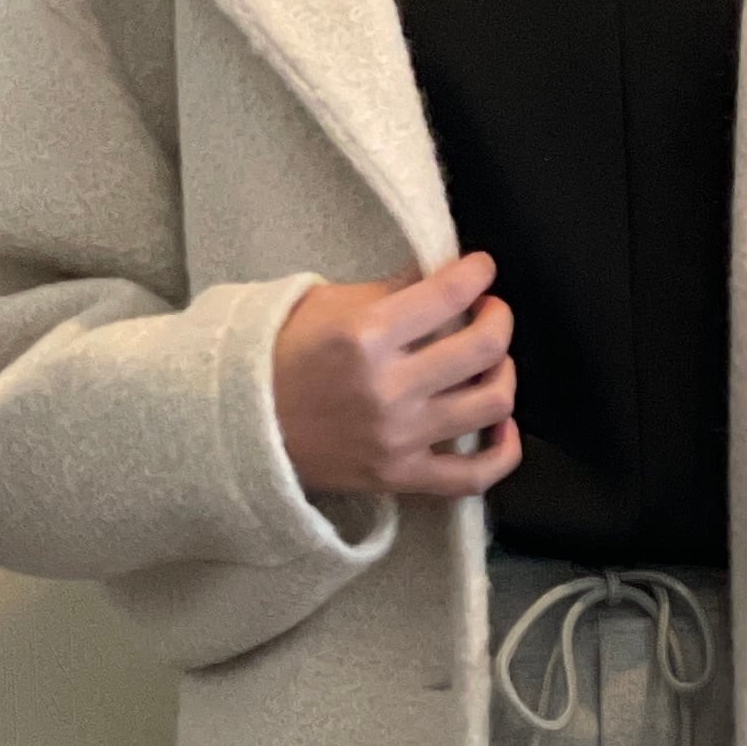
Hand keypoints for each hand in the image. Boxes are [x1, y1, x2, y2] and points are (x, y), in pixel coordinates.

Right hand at [273, 253, 521, 500]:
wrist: (242, 425)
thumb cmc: (281, 356)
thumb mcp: (326, 304)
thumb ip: (389, 290)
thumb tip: (439, 275)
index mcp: (367, 335)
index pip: (449, 294)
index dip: (477, 274)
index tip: (481, 270)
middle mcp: (390, 388)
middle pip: (484, 348)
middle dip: (499, 319)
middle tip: (490, 311)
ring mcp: (399, 437)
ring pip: (491, 404)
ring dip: (504, 373)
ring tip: (491, 361)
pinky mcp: (401, 476)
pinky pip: (473, 476)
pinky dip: (501, 453)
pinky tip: (501, 427)